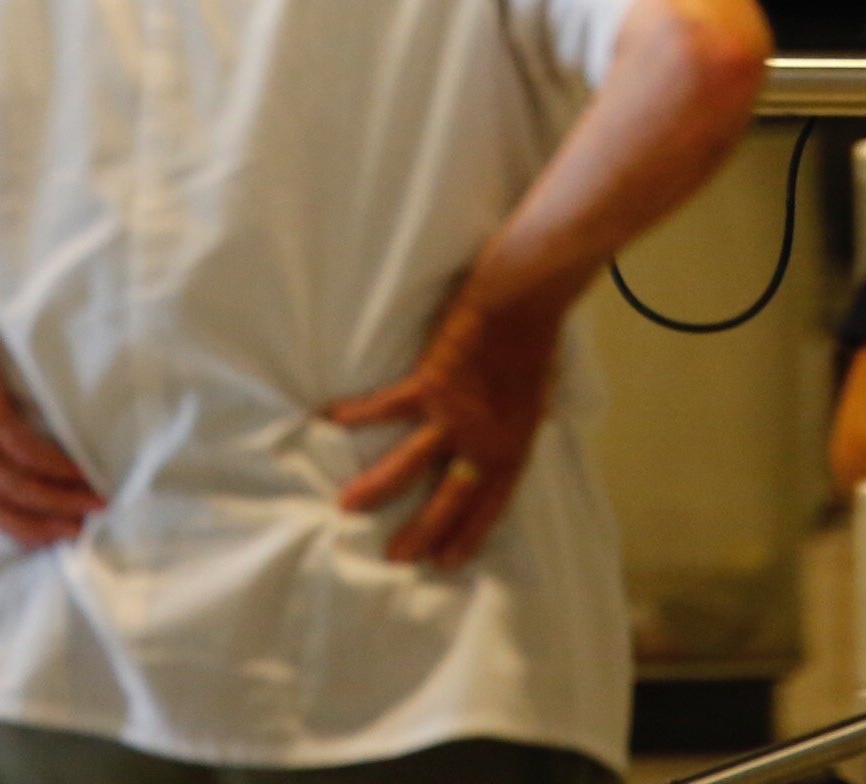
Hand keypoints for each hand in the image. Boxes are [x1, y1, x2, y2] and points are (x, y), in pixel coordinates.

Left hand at [0, 277, 100, 547]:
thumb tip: (32, 444)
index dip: (32, 532)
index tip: (65, 536)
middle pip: (12, 511)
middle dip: (53, 525)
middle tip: (91, 527)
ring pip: (23, 487)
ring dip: (64, 499)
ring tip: (98, 500)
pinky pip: (27, 450)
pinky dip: (57, 465)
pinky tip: (80, 468)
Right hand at [328, 274, 566, 570]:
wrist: (524, 302)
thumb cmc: (537, 344)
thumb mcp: (536, 401)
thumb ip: (511, 427)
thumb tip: (497, 437)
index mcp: (513, 449)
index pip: (491, 507)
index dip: (468, 536)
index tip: (445, 563)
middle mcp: (483, 443)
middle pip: (449, 500)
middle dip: (421, 532)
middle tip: (395, 559)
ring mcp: (454, 417)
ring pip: (409, 465)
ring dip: (376, 488)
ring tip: (346, 507)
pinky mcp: (429, 386)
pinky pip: (385, 406)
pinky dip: (356, 413)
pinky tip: (328, 419)